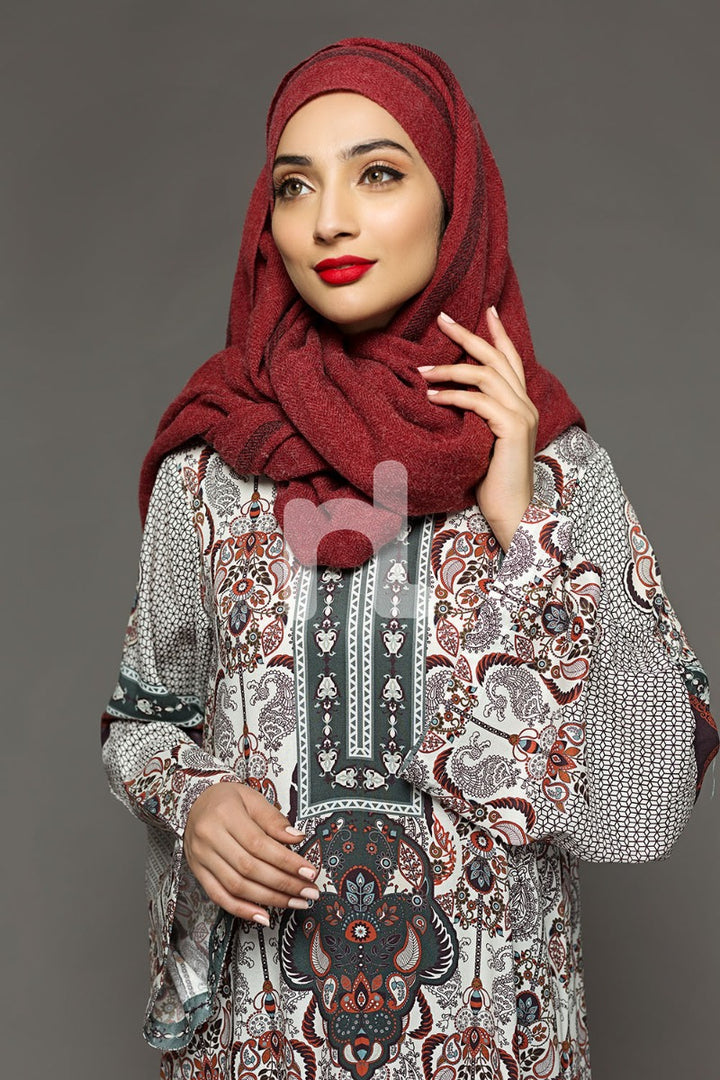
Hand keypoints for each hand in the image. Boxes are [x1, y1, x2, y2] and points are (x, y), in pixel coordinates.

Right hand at [183, 782, 318, 925]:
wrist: (194, 804)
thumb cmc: (227, 799)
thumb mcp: (252, 798)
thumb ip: (273, 819)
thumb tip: (297, 838)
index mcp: (225, 813)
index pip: (259, 844)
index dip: (286, 861)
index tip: (309, 872)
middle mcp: (209, 837)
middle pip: (249, 868)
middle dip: (283, 884)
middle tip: (308, 892)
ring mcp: (201, 857)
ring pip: (236, 886)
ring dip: (269, 899)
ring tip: (294, 903)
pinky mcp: (197, 872)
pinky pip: (219, 896)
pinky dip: (242, 910)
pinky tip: (263, 917)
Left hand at [419, 307, 537, 550]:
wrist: (512, 511)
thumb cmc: (492, 482)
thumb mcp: (482, 440)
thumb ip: (477, 416)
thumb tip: (447, 395)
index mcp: (521, 405)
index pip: (512, 359)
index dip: (498, 333)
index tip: (484, 311)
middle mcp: (525, 404)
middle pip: (497, 358)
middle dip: (468, 335)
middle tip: (442, 319)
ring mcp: (522, 415)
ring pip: (485, 375)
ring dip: (450, 368)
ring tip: (422, 370)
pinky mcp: (512, 428)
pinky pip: (479, 401)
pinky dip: (453, 395)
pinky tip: (432, 396)